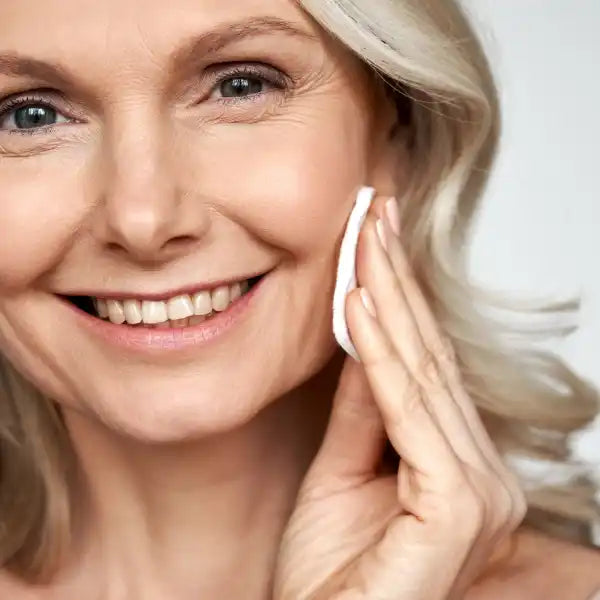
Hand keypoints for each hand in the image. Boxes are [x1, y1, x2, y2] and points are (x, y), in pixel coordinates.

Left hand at [273, 196, 526, 599]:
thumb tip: (364, 337)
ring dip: (388, 299)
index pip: (422, 366)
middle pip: (428, 359)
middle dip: (396, 281)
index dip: (397, 299)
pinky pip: (408, 410)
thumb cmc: (331, 570)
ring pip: (421, 374)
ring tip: (366, 240)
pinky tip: (361, 303)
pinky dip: (381, 354)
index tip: (375, 240)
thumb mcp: (340, 470)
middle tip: (375, 215)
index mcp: (456, 465)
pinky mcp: (459, 506)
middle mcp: (482, 474)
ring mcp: (479, 491)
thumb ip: (361, 408)